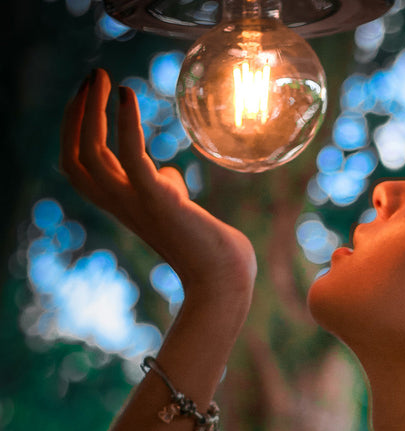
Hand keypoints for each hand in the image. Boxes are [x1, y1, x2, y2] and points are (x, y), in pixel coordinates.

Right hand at [60, 69, 255, 302]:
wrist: (226, 279)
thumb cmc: (209, 247)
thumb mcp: (179, 208)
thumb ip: (164, 187)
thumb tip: (165, 172)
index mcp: (123, 206)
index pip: (82, 164)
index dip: (77, 130)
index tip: (91, 95)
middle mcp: (120, 206)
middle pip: (76, 156)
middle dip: (77, 113)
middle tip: (94, 76)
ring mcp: (136, 204)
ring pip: (90, 155)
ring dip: (91, 112)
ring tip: (104, 78)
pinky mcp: (159, 200)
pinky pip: (130, 157)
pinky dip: (125, 124)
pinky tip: (128, 95)